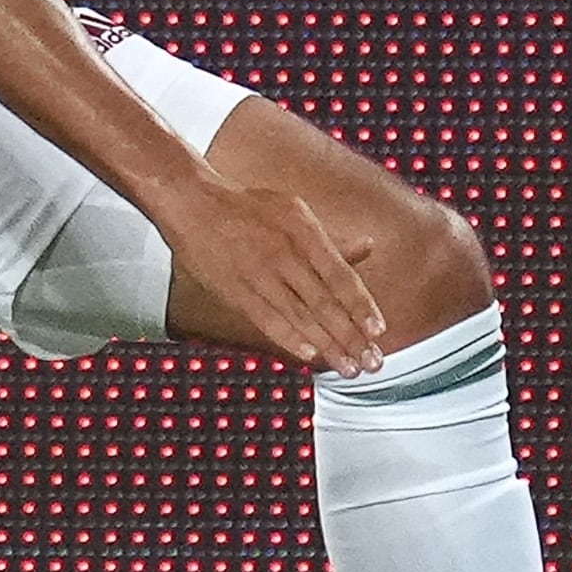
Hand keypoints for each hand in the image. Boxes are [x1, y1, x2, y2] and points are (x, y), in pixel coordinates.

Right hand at [151, 168, 389, 376]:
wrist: (193, 203)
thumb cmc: (247, 206)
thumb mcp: (295, 210)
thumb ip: (330, 238)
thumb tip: (369, 247)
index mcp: (303, 232)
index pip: (341, 276)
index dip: (361, 306)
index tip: (378, 330)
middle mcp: (284, 254)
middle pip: (325, 303)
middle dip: (351, 337)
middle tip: (372, 362)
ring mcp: (259, 275)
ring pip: (300, 317)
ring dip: (327, 346)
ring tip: (347, 368)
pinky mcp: (236, 291)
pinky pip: (267, 319)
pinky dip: (289, 338)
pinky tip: (309, 355)